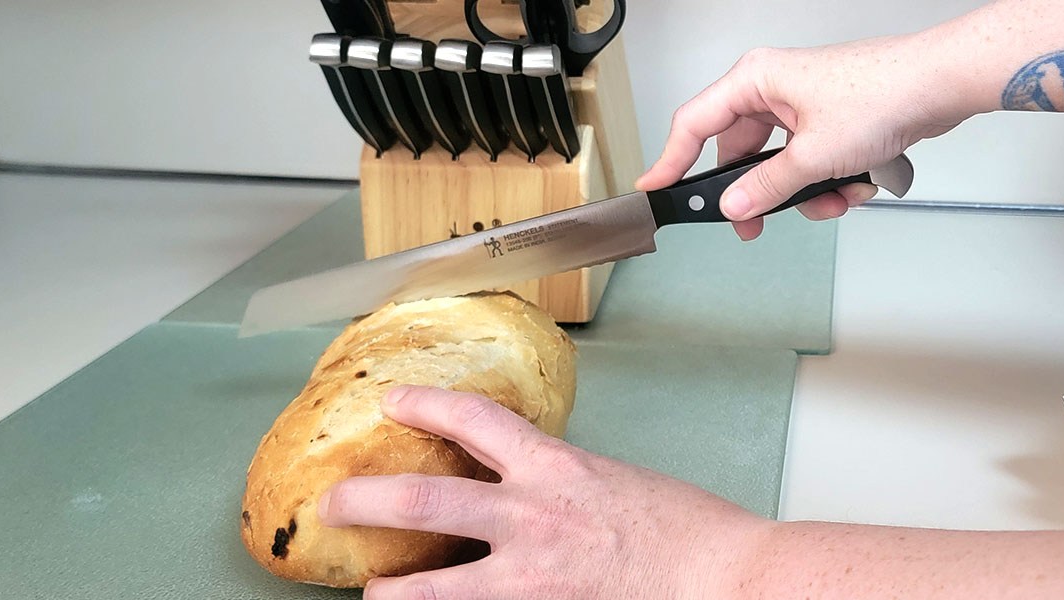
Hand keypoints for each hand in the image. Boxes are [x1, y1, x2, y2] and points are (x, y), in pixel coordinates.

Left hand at [319, 386, 770, 598]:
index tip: (394, 400)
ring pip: (431, 587)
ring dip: (391, 593)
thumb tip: (525, 482)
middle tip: (335, 502)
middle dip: (365, 498)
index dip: (423, 404)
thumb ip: (558, 480)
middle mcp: (530, 517)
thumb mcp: (614, 481)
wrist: (728, 581)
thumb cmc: (688, 532)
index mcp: (553, 468)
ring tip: (368, 595)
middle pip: (422, 498)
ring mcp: (530, 577)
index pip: (471, 419)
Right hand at [636, 35, 968, 240]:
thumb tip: (733, 207)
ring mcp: (802, 106)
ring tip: (832, 199)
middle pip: (740, 153)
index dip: (671, 160)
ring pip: (780, 164)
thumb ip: (766, 187)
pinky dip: (828, 181)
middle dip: (758, 193)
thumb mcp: (812, 155)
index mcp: (755, 81)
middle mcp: (774, 90)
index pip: (694, 124)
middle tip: (751, 225)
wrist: (942, 83)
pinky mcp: (829, 120)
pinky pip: (809, 163)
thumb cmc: (884, 92)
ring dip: (804, 192)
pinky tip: (854, 186)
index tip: (656, 188)